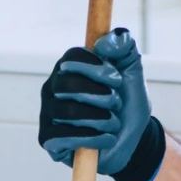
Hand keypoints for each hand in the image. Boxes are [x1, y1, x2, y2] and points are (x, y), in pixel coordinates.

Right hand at [37, 28, 165, 180]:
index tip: (117, 79)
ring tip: (114, 123)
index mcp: (69, 67)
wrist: (132, 140)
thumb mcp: (132, 73)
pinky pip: (62, 137)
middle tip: (117, 103)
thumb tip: (106, 39)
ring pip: (67, 112)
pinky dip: (91, 137)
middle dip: (99, 95)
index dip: (95, 67)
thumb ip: (125, 48)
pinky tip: (107, 139)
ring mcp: (48, 114)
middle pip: (67, 84)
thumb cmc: (127, 104)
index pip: (72, 58)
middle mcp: (53, 88)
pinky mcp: (48, 140)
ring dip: (100, 119)